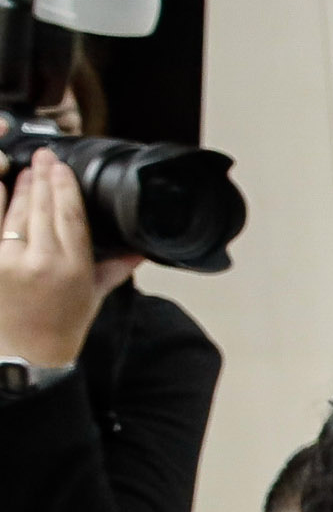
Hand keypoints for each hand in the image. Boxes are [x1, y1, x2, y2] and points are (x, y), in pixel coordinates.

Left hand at [0, 150, 128, 371]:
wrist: (27, 354)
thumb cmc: (61, 328)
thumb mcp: (94, 297)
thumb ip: (115, 268)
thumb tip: (139, 251)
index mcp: (72, 268)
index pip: (69, 214)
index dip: (64, 185)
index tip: (61, 165)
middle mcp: (40, 261)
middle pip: (41, 207)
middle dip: (41, 177)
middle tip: (44, 156)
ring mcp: (9, 260)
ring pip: (15, 212)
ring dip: (20, 186)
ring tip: (26, 170)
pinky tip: (2, 187)